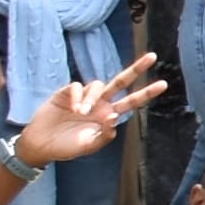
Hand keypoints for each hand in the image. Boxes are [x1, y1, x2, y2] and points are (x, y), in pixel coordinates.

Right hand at [11, 63, 165, 168]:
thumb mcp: (88, 146)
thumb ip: (104, 136)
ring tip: (81, 113)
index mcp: (108, 116)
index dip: (146, 93)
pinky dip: (77, 96)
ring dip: (92, 97)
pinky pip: (77, 86)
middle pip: (120, 82)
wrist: (41, 146)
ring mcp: (83, 97)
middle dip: (136, 69)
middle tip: (153, 56)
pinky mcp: (66, 93)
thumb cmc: (66, 147)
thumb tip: (114, 117)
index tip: (163, 84)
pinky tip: (72, 108)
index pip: (131, 103)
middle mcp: (99, 104)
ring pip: (97, 84)